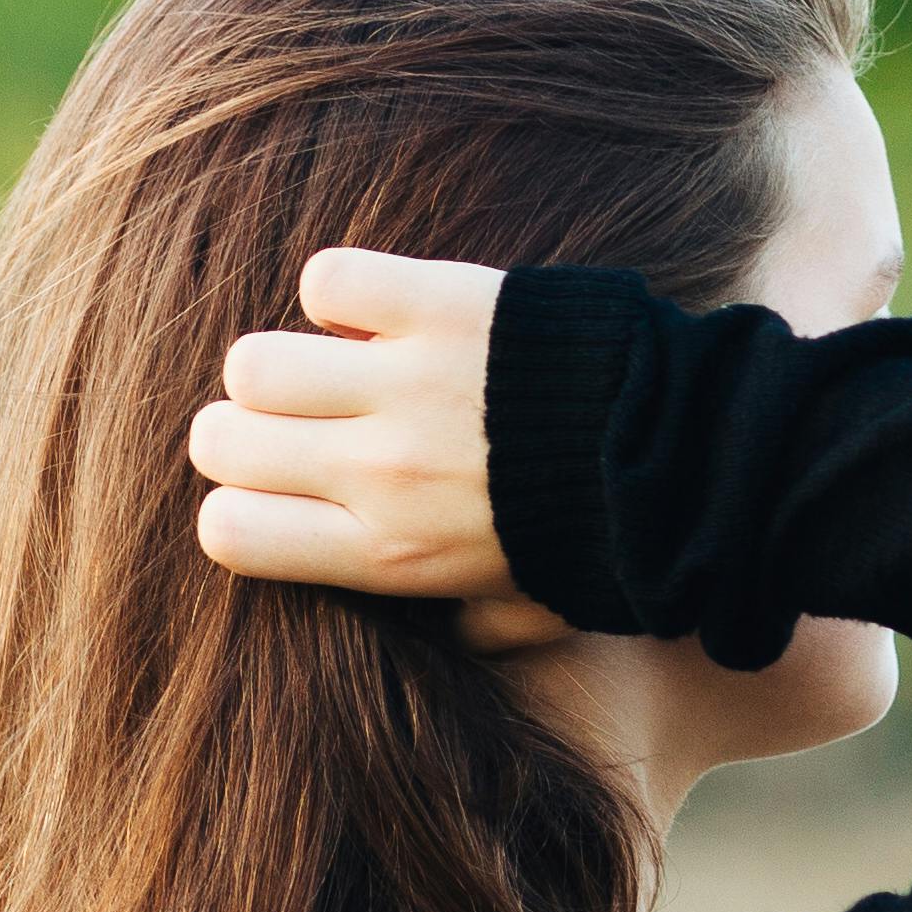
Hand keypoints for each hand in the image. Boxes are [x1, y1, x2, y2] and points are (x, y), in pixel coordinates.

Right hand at [182, 249, 570, 651]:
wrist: (692, 454)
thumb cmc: (609, 540)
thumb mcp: (527, 616)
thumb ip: (462, 628)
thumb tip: (425, 628)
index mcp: (390, 555)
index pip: (229, 532)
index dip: (239, 507)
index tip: (280, 493)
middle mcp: (380, 472)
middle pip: (220, 440)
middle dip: (248, 433)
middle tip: (303, 425)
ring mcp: (406, 385)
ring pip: (254, 362)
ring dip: (286, 362)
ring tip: (340, 368)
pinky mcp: (438, 306)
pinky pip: (329, 282)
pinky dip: (344, 290)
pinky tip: (385, 313)